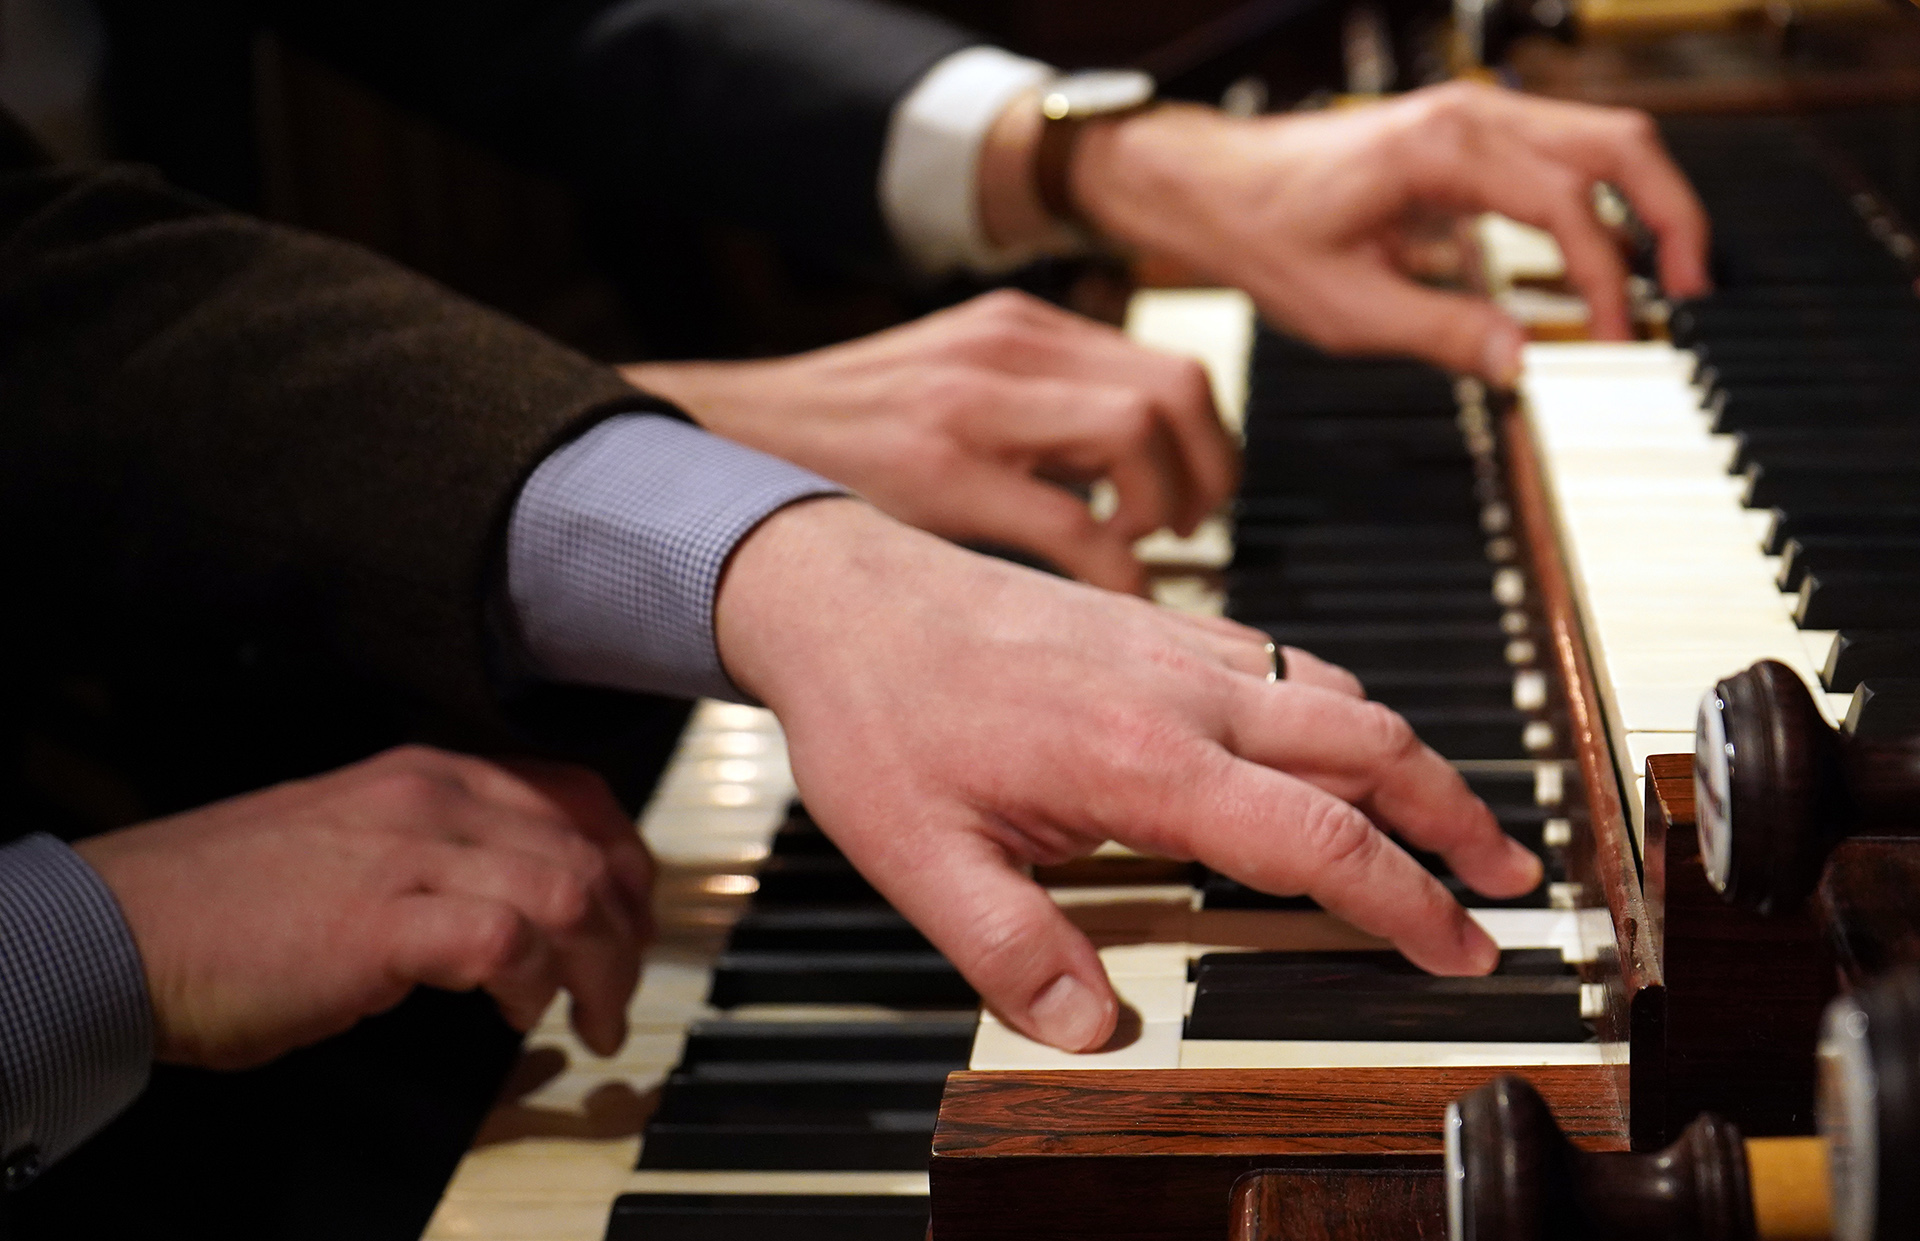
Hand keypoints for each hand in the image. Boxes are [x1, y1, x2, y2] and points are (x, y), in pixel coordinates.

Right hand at [75, 747, 650, 1069]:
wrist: (123, 928)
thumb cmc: (230, 903)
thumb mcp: (357, 843)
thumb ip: (439, 853)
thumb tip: (515, 904)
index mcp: (432, 774)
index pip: (577, 796)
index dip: (625, 863)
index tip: (632, 924)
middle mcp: (433, 797)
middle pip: (589, 847)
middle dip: (627, 931)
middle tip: (618, 992)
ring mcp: (408, 852)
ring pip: (569, 888)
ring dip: (597, 965)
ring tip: (585, 1019)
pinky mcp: (381, 920)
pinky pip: (506, 935)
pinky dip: (532, 979)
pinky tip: (516, 1013)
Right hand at [621, 290, 1237, 594]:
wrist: (725, 438)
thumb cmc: (844, 436)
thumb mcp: (953, 387)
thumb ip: (1037, 407)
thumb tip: (1133, 468)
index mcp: (1019, 328)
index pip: (1173, 366)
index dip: (1207, 444)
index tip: (1191, 499)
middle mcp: (1008, 348)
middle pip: (1177, 390)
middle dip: (1207, 475)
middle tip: (1180, 531)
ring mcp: (975, 403)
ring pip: (1139, 435)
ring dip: (1162, 510)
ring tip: (1133, 551)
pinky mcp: (941, 470)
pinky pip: (1074, 522)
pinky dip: (1113, 568)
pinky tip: (1100, 594)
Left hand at [716, 498, 1541, 1051]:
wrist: (839, 592)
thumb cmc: (876, 716)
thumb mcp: (921, 857)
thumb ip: (1013, 952)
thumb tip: (1096, 1035)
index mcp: (1141, 759)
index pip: (1317, 840)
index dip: (1406, 904)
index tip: (1462, 950)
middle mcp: (1182, 691)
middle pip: (1370, 745)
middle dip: (1456, 816)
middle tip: (1508, 880)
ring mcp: (1175, 646)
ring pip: (1337, 694)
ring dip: (1409, 758)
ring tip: (1448, 819)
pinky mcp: (1156, 623)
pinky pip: (1282, 661)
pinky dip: (1340, 707)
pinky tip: (1332, 742)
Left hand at [985, 81, 1710, 384]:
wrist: (1209, 186)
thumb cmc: (1260, 231)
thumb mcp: (1347, 307)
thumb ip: (1444, 333)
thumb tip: (1524, 362)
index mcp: (1442, 149)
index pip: (1567, 206)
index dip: (1605, 279)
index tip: (1612, 341)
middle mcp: (1468, 116)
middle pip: (1618, 142)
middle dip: (1671, 214)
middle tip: (1694, 291)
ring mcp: (1471, 118)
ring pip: (1600, 137)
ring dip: (1646, 200)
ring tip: (1671, 277)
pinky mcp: (1465, 136)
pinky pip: (1562, 151)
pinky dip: (1603, 195)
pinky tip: (1608, 252)